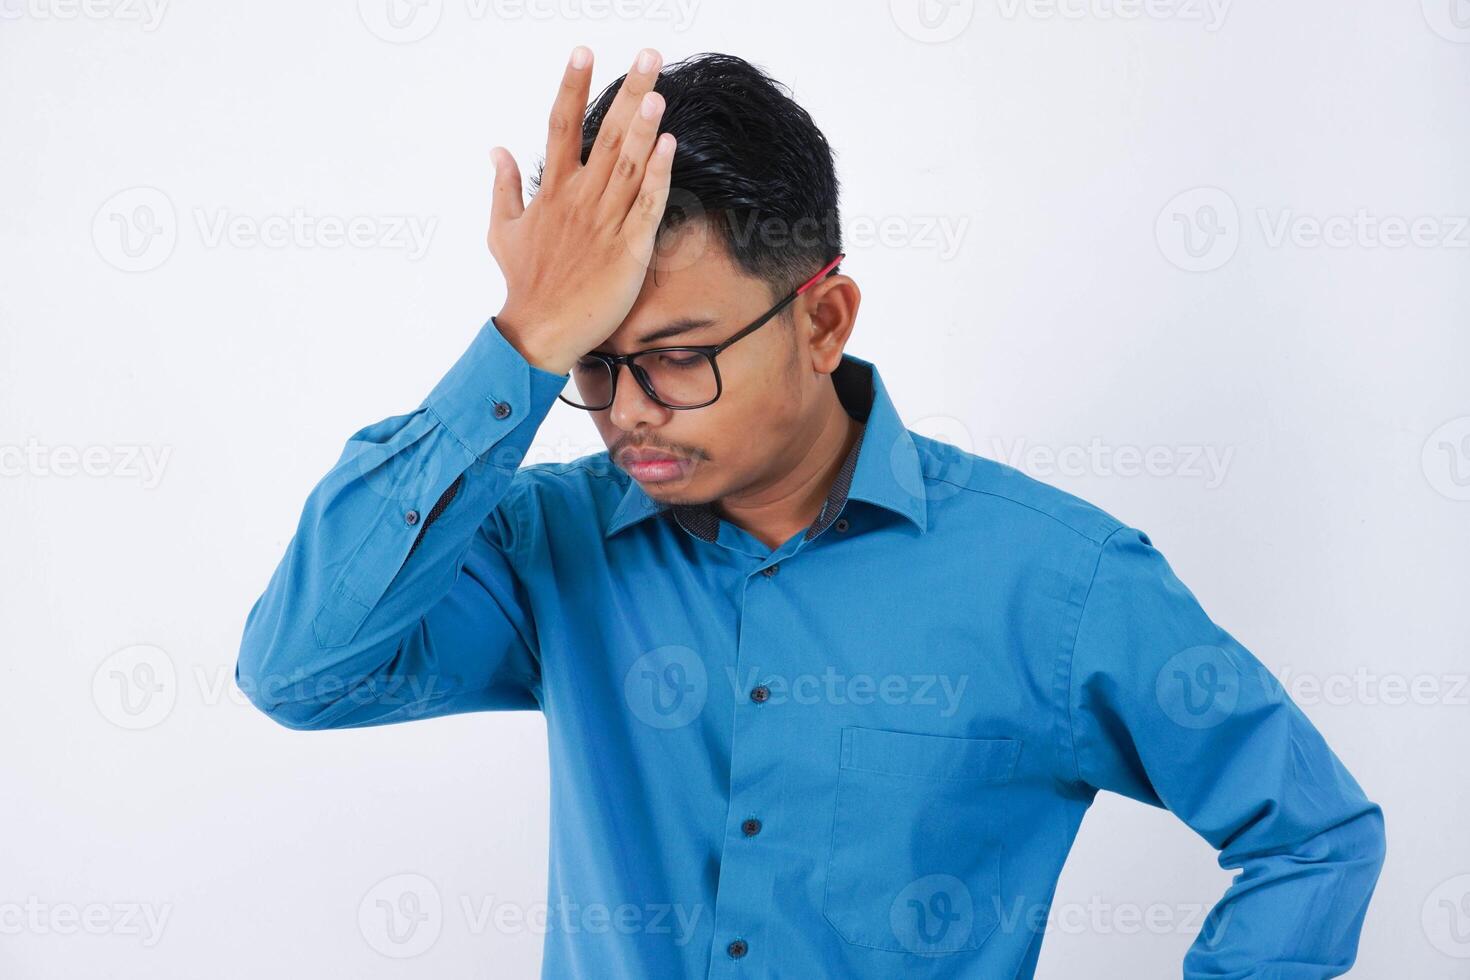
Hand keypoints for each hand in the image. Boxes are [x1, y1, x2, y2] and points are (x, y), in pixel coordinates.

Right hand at [488, 46, 675, 375]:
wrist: (539, 333)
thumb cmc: (524, 284)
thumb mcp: (502, 231)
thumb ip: (503, 187)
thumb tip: (496, 150)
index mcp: (552, 191)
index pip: (561, 125)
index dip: (573, 86)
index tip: (584, 51)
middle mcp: (579, 200)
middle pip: (606, 135)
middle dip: (629, 91)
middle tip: (650, 54)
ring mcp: (604, 224)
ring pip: (628, 166)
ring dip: (644, 127)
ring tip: (659, 91)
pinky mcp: (627, 251)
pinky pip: (645, 207)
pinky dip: (657, 177)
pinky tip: (668, 148)